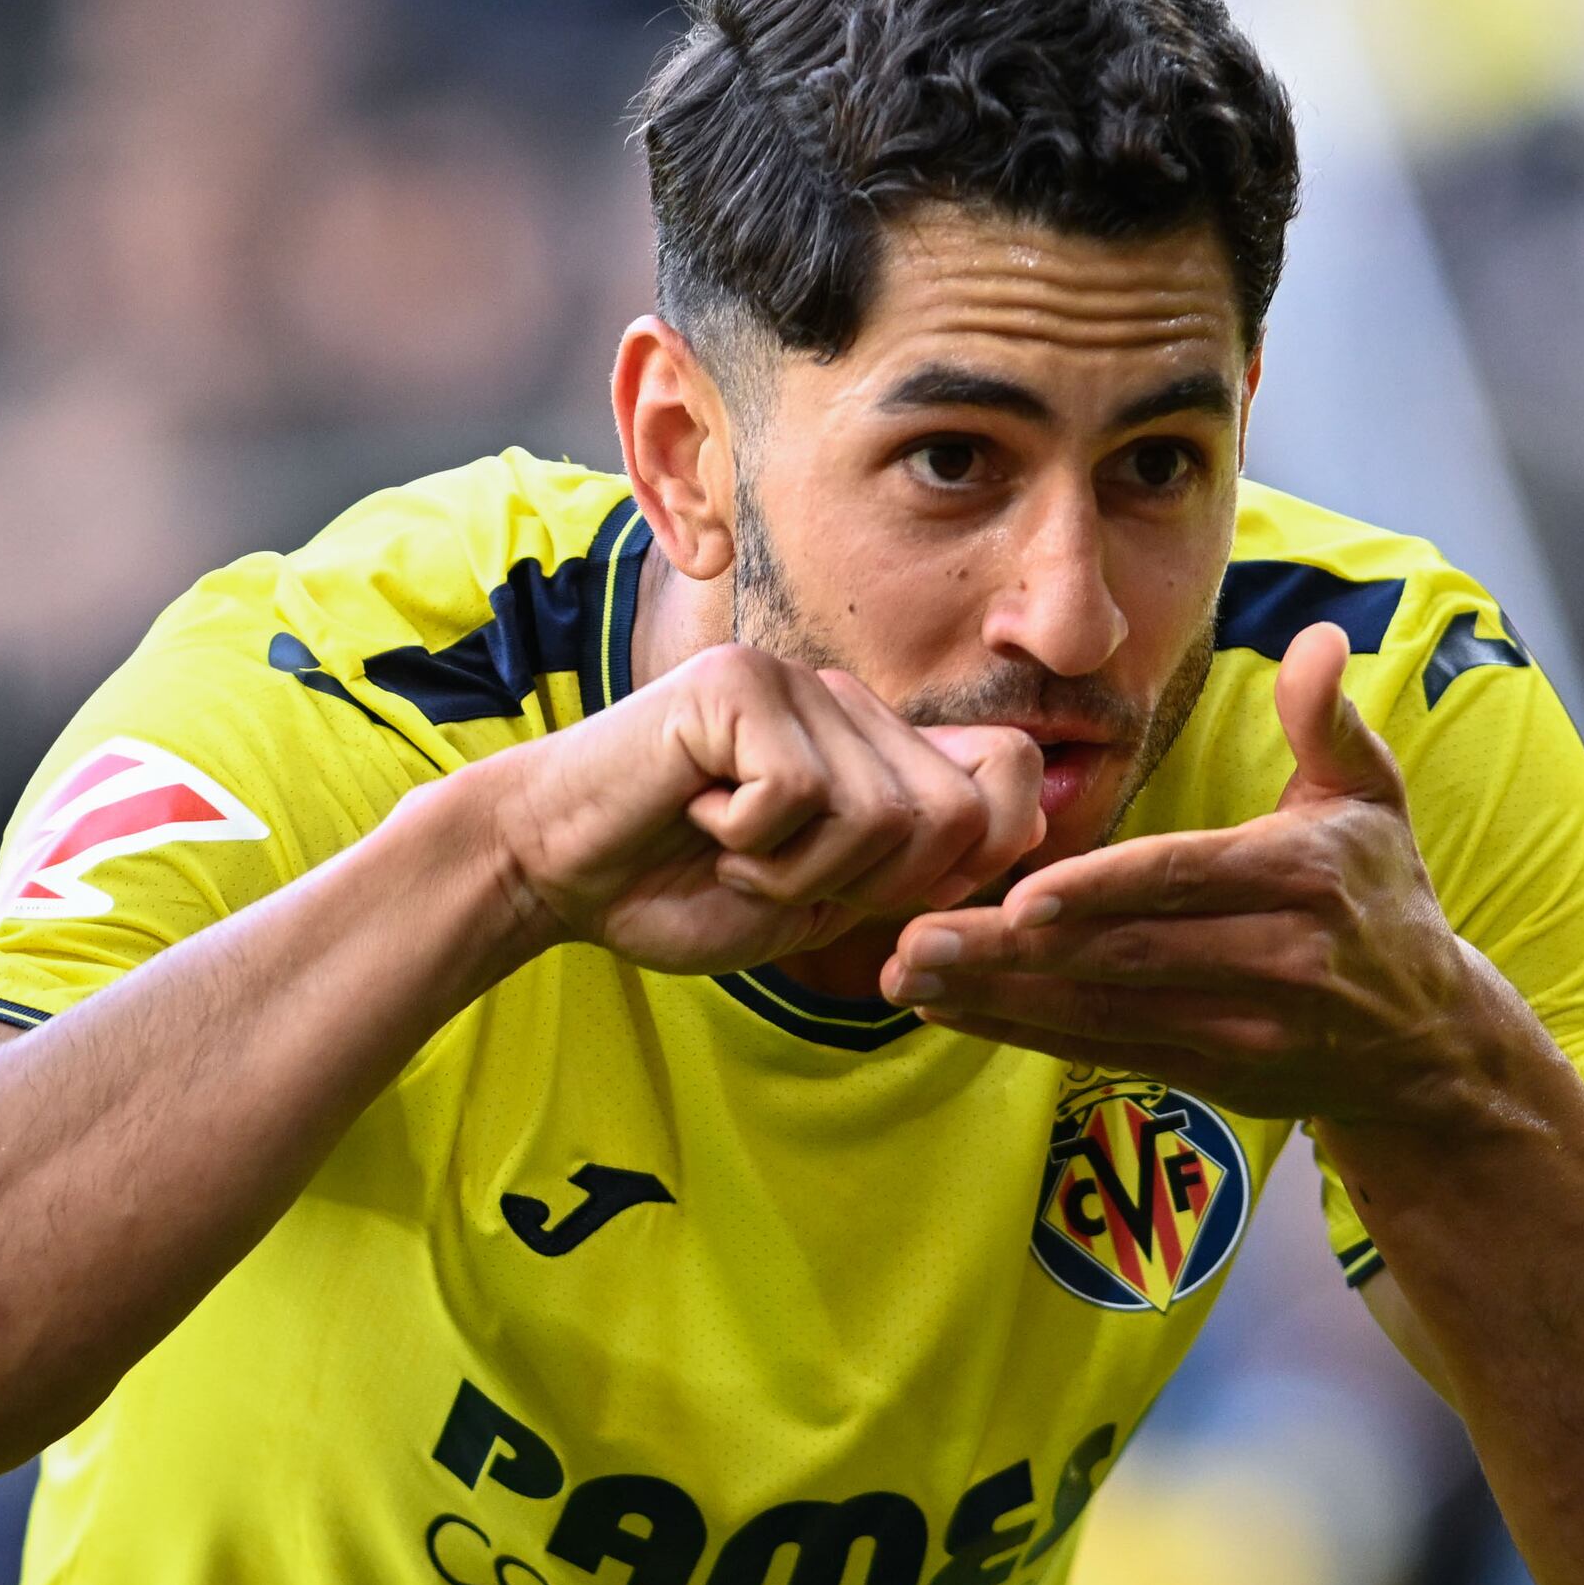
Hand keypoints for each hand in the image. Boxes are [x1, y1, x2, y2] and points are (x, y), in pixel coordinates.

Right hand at [474, 637, 1043, 974]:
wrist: (552, 870)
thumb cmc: (675, 888)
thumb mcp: (821, 899)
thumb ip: (915, 868)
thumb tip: (1031, 822)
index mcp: (878, 746)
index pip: (1009, 770)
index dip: (973, 852)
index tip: (873, 891)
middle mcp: (849, 701)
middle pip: (950, 812)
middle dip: (867, 884)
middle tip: (774, 875)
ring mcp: (796, 685)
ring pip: (878, 813)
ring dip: (795, 871)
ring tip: (728, 849)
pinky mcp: (736, 686)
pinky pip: (797, 794)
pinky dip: (746, 843)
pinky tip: (696, 815)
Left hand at [882, 626, 1503, 1125]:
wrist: (1429, 1043)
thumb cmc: (1383, 897)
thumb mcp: (1375, 800)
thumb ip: (1331, 721)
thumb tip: (1320, 638)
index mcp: (1303, 879)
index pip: (1187, 879)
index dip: (1103, 891)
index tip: (1024, 896)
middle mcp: (1274, 961)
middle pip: (1126, 954)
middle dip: (1012, 950)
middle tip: (914, 935)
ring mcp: (1239, 1030)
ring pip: (1102, 1010)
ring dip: (997, 996)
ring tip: (906, 973)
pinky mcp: (1208, 1072)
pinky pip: (1102, 1048)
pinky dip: (1021, 1031)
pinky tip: (949, 1008)